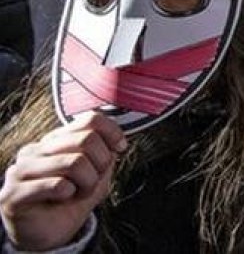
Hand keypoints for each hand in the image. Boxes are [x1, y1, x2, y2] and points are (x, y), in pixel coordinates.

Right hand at [0, 113, 125, 250]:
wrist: (48, 233)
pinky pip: (57, 185)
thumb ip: (106, 153)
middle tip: (92, 181)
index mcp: (55, 140)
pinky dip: (69, 194)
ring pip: (75, 162)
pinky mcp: (13, 194)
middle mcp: (35, 149)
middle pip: (87, 139)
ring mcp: (21, 170)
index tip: (120, 149)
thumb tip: (117, 141)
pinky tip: (62, 200)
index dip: (113, 133)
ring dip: (88, 183)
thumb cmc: (71, 200)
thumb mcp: (97, 173)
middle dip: (101, 163)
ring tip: (78, 193)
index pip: (90, 119)